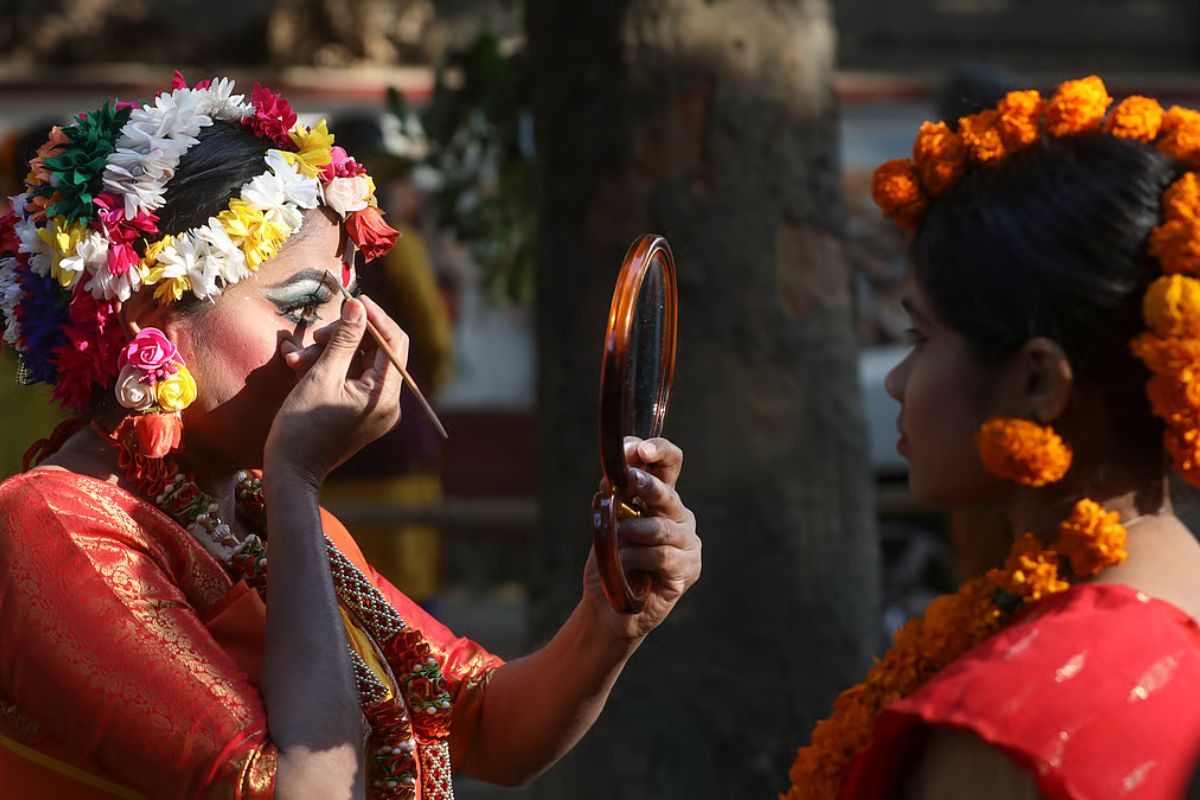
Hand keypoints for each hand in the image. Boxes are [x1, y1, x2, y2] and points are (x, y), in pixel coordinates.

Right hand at [264, 295, 408, 486]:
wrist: (291, 472)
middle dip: (344, 337)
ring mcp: (376, 410)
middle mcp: (388, 403)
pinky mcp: (362, 413)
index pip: (394, 343)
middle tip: (315, 337)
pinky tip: (302, 367)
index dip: (376, 317)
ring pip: (360, 364)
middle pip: (376, 352)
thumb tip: (358, 306)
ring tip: (297, 358)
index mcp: (385, 395)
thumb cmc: (302, 427)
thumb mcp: (322, 376)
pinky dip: (331, 369)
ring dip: (330, 353)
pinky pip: (352, 379)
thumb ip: (343, 339)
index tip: (354, 300)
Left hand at [583, 437, 701, 642]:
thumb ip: (613, 498)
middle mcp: (679, 516)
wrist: (609, 608)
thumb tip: (612, 475)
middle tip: (629, 478)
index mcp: (661, 499)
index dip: (658, 451)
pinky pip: (661, 556)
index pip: (669, 464)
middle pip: (668, 493)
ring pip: (660, 528)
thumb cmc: (610, 563)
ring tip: (615, 543)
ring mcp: (687, 543)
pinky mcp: (687, 569)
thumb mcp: (605, 524)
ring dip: (631, 533)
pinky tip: (624, 567)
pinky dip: (636, 559)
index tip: (638, 448)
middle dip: (646, 484)